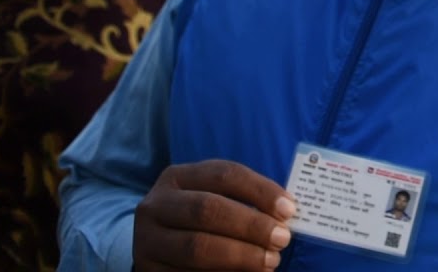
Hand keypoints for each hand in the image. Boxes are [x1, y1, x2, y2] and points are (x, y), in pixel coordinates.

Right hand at [133, 160, 296, 270]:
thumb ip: (245, 200)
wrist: (158, 246)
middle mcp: (156, 205)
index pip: (224, 174)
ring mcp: (147, 240)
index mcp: (177, 177)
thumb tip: (286, 214)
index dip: (260, 190)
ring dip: (241, 256)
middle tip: (282, 239)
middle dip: (251, 225)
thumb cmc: (200, 219)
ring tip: (270, 262)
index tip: (289, 209)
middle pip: (208, 209)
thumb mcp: (215, 198)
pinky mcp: (148, 270)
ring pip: (197, 246)